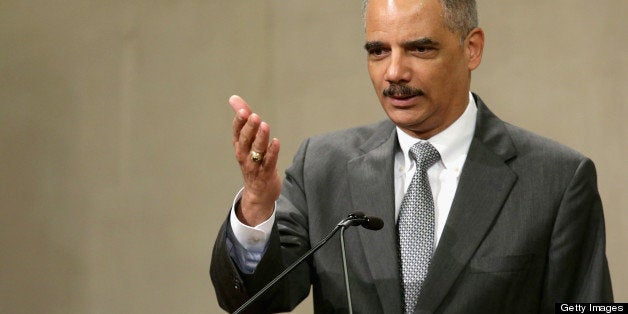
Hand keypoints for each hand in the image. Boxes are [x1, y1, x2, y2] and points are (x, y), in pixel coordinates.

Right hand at [229, 95, 280, 225]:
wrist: (258, 193)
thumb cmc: (253, 161)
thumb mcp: (247, 140)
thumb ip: (243, 119)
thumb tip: (233, 98)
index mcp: (239, 146)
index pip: (237, 132)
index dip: (239, 122)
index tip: (243, 111)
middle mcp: (244, 155)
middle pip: (245, 140)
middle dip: (249, 128)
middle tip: (254, 116)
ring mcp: (255, 166)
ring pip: (256, 151)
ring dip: (260, 138)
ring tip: (265, 126)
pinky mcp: (266, 174)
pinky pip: (269, 162)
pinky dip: (272, 152)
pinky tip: (276, 142)